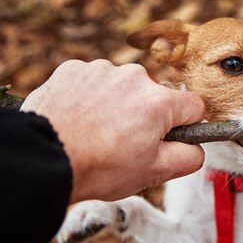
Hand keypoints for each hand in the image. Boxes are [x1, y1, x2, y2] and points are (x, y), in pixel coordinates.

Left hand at [21, 59, 204, 201]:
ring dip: (117, 105)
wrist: (44, 158)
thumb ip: (188, 158)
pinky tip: (79, 119)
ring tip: (96, 133)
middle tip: (124, 144)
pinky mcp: (73, 69)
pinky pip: (94, 81)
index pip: (194, 106)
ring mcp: (102, 70)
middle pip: (156, 96)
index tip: (167, 140)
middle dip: (147, 116)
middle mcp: (134, 77)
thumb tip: (198, 148)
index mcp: (159, 102)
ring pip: (124, 88)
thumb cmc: (100, 167)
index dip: (185, 126)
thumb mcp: (154, 173)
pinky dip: (90, 97)